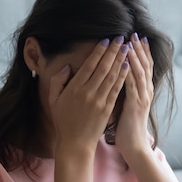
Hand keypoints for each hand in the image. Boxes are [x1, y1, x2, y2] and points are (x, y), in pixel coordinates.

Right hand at [47, 37, 129, 155]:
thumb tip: (67, 67)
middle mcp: (87, 92)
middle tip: (121, 37)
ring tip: (127, 47)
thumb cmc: (63, 121)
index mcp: (74, 88)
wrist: (75, 143)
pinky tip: (127, 66)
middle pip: (103, 67)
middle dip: (113, 51)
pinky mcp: (107, 109)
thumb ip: (58, 81)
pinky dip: (122, 77)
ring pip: (111, 76)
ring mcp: (99, 101)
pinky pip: (116, 89)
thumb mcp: (54, 100)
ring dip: (120, 60)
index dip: (98, 51)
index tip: (106, 40)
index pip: (88, 65)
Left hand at [116, 33, 155, 157]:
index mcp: (143, 91)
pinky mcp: (135, 104)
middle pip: (144, 65)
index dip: (141, 52)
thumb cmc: (128, 128)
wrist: (133, 145)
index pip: (143, 67)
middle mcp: (145, 92)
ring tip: (130, 41)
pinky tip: (126, 61)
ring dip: (135, 55)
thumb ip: (126, 92)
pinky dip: (130, 72)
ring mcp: (142, 98)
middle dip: (139, 49)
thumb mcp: (128, 106)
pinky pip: (132, 85)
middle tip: (134, 33)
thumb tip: (121, 79)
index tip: (136, 38)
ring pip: (139, 72)